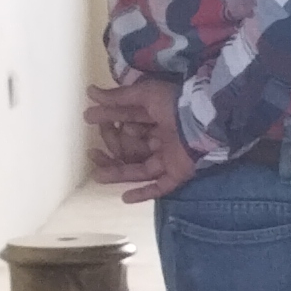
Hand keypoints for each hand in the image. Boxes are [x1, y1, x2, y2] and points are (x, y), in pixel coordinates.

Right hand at [86, 78, 199, 200]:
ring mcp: (171, 157)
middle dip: (112, 150)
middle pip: (133, 149)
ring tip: (97, 176)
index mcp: (159, 118)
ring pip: (141, 169)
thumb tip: (90, 92)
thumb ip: (119, 96)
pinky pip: (161, 187)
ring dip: (119, 173)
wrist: (202, 121)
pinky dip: (144, 193)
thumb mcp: (145, 94)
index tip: (88, 117)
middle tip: (91, 151)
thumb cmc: (175, 104)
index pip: (129, 122)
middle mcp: (164, 138)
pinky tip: (125, 198)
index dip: (109, 120)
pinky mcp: (179, 173)